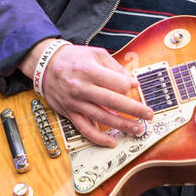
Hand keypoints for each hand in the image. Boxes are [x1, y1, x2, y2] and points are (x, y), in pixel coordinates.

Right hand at [22, 41, 152, 147]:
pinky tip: (111, 142)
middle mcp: (81, 88)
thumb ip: (116, 68)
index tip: (131, 87)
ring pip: (102, 118)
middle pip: (113, 102)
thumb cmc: (74, 58)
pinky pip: (84, 129)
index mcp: (89, 70)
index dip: (128, 86)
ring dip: (122, 125)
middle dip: (134, 110)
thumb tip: (133, 83)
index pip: (117, 84)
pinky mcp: (69, 113)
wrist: (46, 65)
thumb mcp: (96, 54)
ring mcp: (75, 103)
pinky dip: (98, 138)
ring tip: (137, 129)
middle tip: (149, 115)